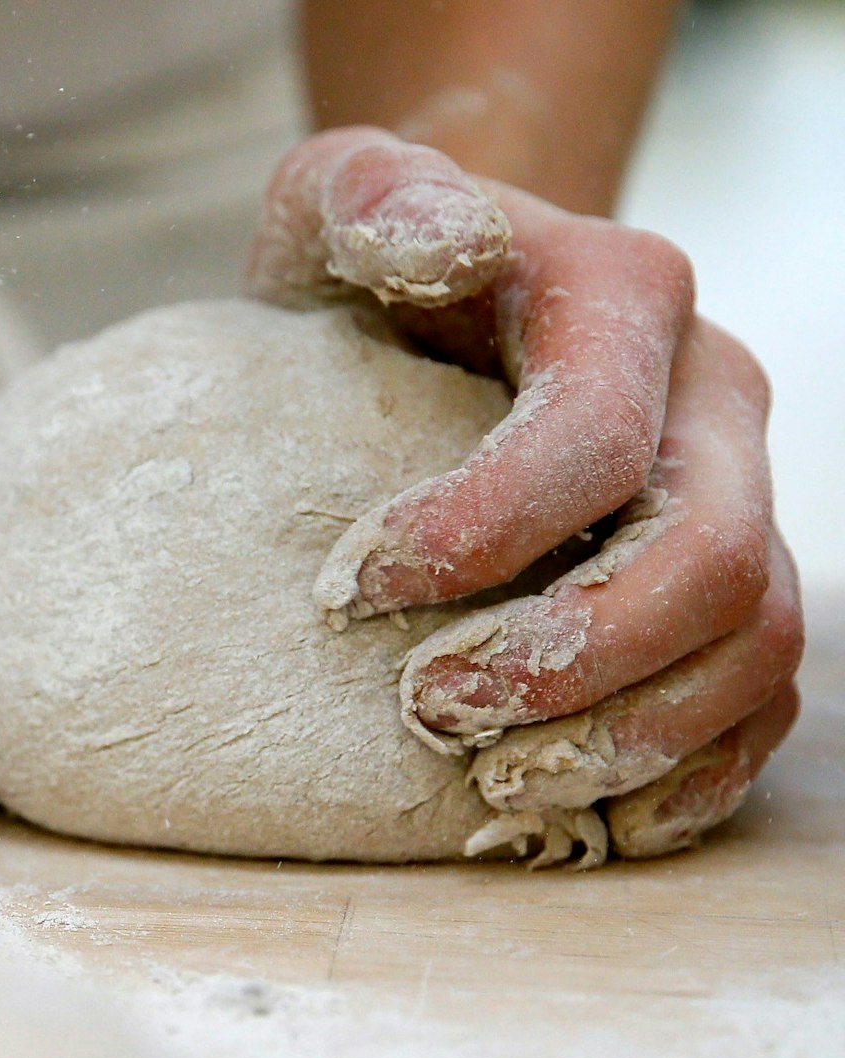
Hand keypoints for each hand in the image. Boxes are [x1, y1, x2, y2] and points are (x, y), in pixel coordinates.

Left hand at [245, 127, 802, 857]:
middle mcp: (711, 395)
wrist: (452, 292)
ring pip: (757, 645)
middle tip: (426, 712)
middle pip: (708, 558)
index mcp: (624, 294)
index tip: (343, 592)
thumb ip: (374, 199)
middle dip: (570, 659)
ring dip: (627, 736)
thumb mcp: (339, 198)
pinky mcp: (732, 580)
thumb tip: (437, 237)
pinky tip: (585, 815)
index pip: (589, 439)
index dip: (475, 537)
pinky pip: (762, 700)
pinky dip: (688, 772)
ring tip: (484, 777)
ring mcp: (740, 491)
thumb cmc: (373, 260)